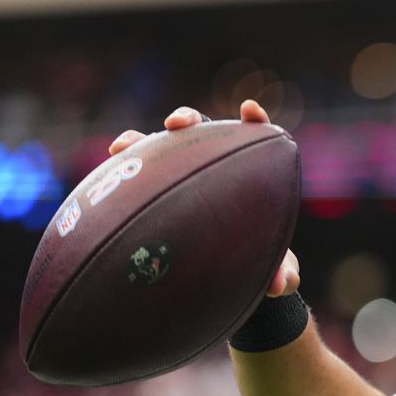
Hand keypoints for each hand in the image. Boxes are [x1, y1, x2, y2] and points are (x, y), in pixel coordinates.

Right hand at [105, 100, 296, 295]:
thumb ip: (285, 275)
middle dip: (187, 120)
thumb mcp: (276, 274)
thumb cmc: (260, 267)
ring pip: (163, 149)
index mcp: (251, 175)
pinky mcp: (159, 193)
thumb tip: (280, 284)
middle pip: (201, 133)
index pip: (255, 138)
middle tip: (176, 124)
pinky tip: (110, 165)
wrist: (232, 282)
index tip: (249, 111)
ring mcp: (184, 178)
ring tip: (124, 146)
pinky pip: (139, 177)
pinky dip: (124, 168)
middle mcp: (215, 168)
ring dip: (140, 143)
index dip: (253, 121)